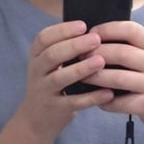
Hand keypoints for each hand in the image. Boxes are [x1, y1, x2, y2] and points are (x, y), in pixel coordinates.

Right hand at [17, 21, 114, 141]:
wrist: (36, 118)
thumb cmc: (50, 82)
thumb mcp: (49, 63)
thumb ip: (65, 47)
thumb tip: (95, 31)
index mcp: (36, 55)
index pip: (44, 38)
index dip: (63, 30)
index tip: (83, 25)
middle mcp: (37, 71)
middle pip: (52, 55)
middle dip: (75, 45)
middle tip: (96, 39)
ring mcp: (44, 91)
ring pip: (60, 78)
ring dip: (81, 69)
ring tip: (100, 61)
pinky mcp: (55, 109)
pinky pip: (74, 102)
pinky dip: (91, 97)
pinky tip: (108, 92)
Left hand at [83, 21, 143, 135]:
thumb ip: (130, 47)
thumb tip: (93, 38)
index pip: (130, 29)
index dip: (108, 29)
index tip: (90, 34)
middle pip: (121, 52)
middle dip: (96, 54)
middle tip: (79, 56)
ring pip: (118, 77)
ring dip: (95, 77)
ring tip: (81, 76)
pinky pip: (121, 102)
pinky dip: (105, 100)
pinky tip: (96, 99)